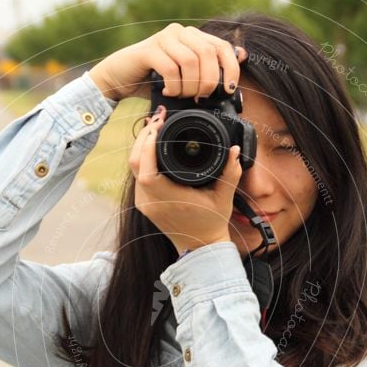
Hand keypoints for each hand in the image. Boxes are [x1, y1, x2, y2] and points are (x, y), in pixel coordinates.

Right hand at [89, 22, 247, 101]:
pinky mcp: (148, 50)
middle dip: (209, 82)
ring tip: (182, 96)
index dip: (231, 68)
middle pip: (208, 53)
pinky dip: (174, 86)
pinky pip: (170, 68)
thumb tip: (238, 69)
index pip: (222, 47)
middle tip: (200, 98)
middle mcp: (180, 32)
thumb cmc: (153, 81)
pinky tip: (168, 92)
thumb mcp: (184, 79)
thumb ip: (206, 73)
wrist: (119, 79)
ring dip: (190, 86)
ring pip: (190, 61)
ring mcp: (163, 39)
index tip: (229, 90)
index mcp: (193, 37)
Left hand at [128, 106, 242, 252]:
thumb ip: (231, 172)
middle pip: (134, 163)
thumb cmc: (211, 223)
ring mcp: (144, 204)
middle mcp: (151, 202)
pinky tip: (152, 147)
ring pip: (133, 168)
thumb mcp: (224, 197)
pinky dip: (142, 158)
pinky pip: (137, 176)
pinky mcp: (143, 203)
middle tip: (157, 120)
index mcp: (169, 199)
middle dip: (143, 137)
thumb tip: (234, 150)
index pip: (146, 169)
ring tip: (155, 129)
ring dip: (141, 146)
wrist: (200, 247)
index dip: (147, 144)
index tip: (159, 126)